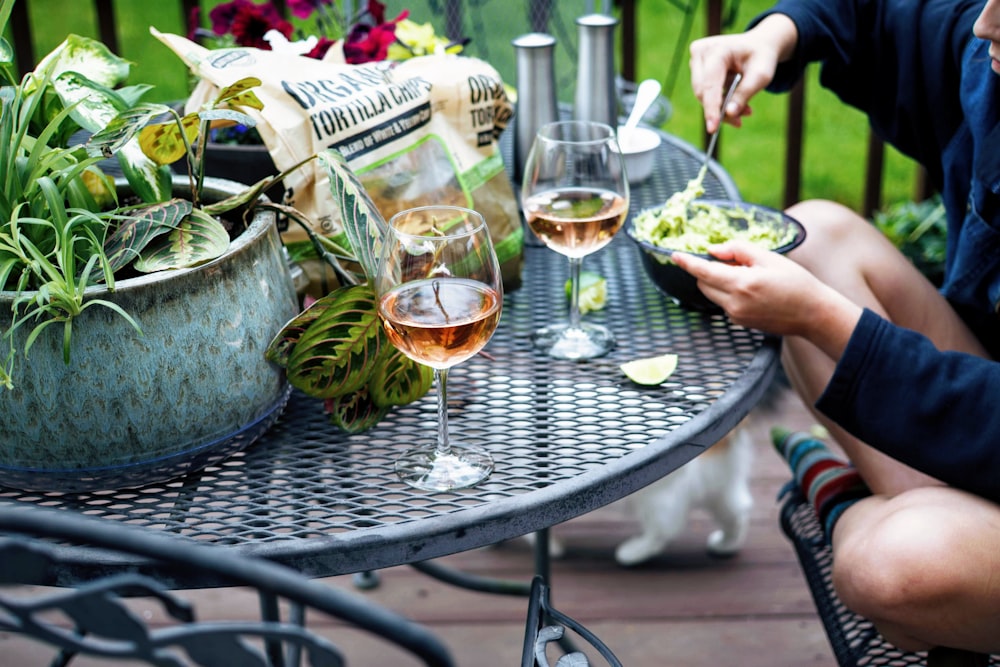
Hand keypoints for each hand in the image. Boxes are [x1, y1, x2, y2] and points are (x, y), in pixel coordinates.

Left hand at [671, 241, 861, 358]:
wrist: (813, 313)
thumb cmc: (795, 282)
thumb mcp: (768, 257)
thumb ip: (737, 250)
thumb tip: (712, 251)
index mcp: (740, 284)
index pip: (703, 272)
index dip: (686, 263)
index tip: (674, 255)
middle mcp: (734, 303)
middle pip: (704, 284)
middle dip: (709, 270)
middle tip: (736, 262)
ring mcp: (736, 316)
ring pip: (714, 294)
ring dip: (721, 282)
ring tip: (751, 276)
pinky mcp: (740, 323)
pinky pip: (726, 303)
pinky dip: (730, 293)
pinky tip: (755, 291)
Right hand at [688, 14, 798, 132]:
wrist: (758, 45)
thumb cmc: (761, 57)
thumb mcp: (761, 76)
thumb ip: (744, 94)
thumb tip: (729, 113)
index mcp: (718, 49)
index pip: (710, 84)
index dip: (711, 108)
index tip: (713, 128)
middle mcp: (701, 51)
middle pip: (703, 92)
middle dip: (720, 110)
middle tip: (740, 120)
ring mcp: (696, 59)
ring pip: (702, 95)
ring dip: (721, 107)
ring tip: (744, 109)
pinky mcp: (695, 67)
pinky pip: (703, 92)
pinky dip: (718, 102)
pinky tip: (734, 102)